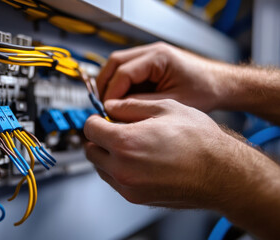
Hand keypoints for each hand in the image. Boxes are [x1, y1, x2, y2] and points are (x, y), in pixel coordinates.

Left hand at [83, 98, 263, 209]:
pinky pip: (114, 181)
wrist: (222, 174)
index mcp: (125, 142)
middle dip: (99, 138)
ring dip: (107, 155)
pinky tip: (138, 160)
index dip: (96, 119)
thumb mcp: (166, 108)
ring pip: (100, 167)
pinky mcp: (136, 198)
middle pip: (90, 150)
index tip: (103, 118)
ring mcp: (128, 186)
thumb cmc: (200, 142)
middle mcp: (122, 168)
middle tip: (114, 130)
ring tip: (130, 145)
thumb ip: (131, 106)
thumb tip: (111, 106)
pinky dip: (118, 169)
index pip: (90, 129)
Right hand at [97, 42, 227, 111]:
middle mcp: (152, 52)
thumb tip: (116, 109)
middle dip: (105, 85)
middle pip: (114, 63)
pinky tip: (123, 101)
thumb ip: (141, 104)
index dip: (111, 93)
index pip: (122, 72)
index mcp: (158, 57)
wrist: (220, 85)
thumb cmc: (204, 90)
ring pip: (117, 66)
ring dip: (111, 84)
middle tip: (102, 105)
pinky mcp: (150, 64)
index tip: (107, 109)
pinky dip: (121, 86)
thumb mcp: (172, 102)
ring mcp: (150, 56)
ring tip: (111, 105)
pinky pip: (127, 72)